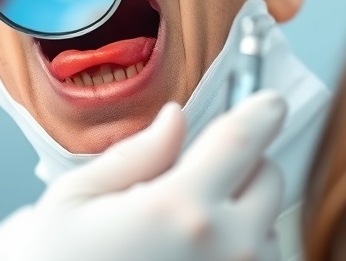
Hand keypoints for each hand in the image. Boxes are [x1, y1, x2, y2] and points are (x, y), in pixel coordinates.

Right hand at [4, 90, 287, 260]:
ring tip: (186, 230)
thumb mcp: (77, 200)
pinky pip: (261, 260)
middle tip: (197, 175)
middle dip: (243, 165)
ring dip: (242, 215)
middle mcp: (225, 247)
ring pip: (268, 225)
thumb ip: (137, 154)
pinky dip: (238, 250)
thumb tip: (176, 118)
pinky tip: (193, 255)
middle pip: (268, 178)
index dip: (261, 111)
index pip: (244, 139)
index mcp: (179, 209)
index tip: (268, 102)